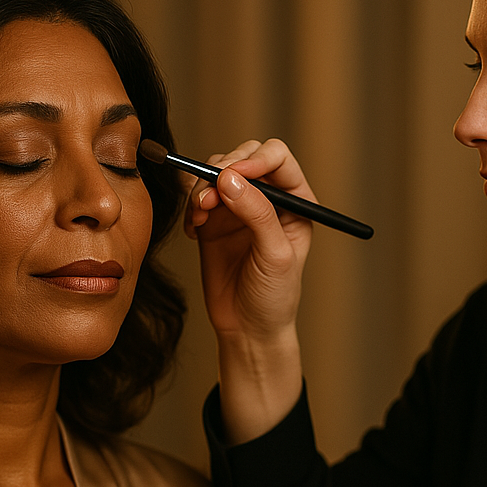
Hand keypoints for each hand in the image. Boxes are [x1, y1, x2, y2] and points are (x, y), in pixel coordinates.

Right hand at [185, 139, 313, 442]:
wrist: (247, 330)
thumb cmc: (274, 298)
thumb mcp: (275, 257)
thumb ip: (258, 215)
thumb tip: (229, 180)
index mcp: (295, 201)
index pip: (276, 158)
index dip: (253, 159)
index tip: (231, 175)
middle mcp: (268, 198)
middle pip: (243, 157)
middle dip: (222, 171)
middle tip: (208, 199)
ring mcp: (239, 207)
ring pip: (215, 173)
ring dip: (201, 189)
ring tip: (199, 217)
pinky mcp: (214, 220)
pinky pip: (196, 195)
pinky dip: (190, 205)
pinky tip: (194, 230)